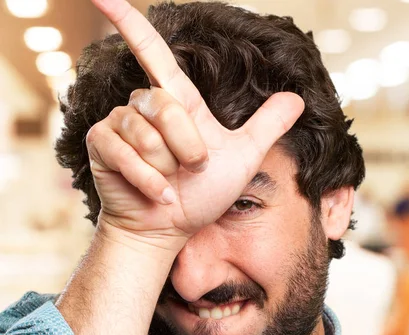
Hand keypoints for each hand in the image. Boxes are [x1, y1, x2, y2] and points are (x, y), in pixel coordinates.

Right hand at [87, 0, 304, 246]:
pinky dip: (148, 180)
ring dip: (167, 165)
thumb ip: (266, 126)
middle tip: (193, 169)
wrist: (171, 227)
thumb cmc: (203, 194)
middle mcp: (146, 107)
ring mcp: (120, 125)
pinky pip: (124, 152)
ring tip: (171, 181)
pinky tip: (158, 195)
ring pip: (145, 130)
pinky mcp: (101, 145)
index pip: (155, 54)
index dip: (131, 23)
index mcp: (178, 103)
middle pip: (166, 105)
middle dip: (187, 145)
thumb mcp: (242, 158)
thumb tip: (297, 98)